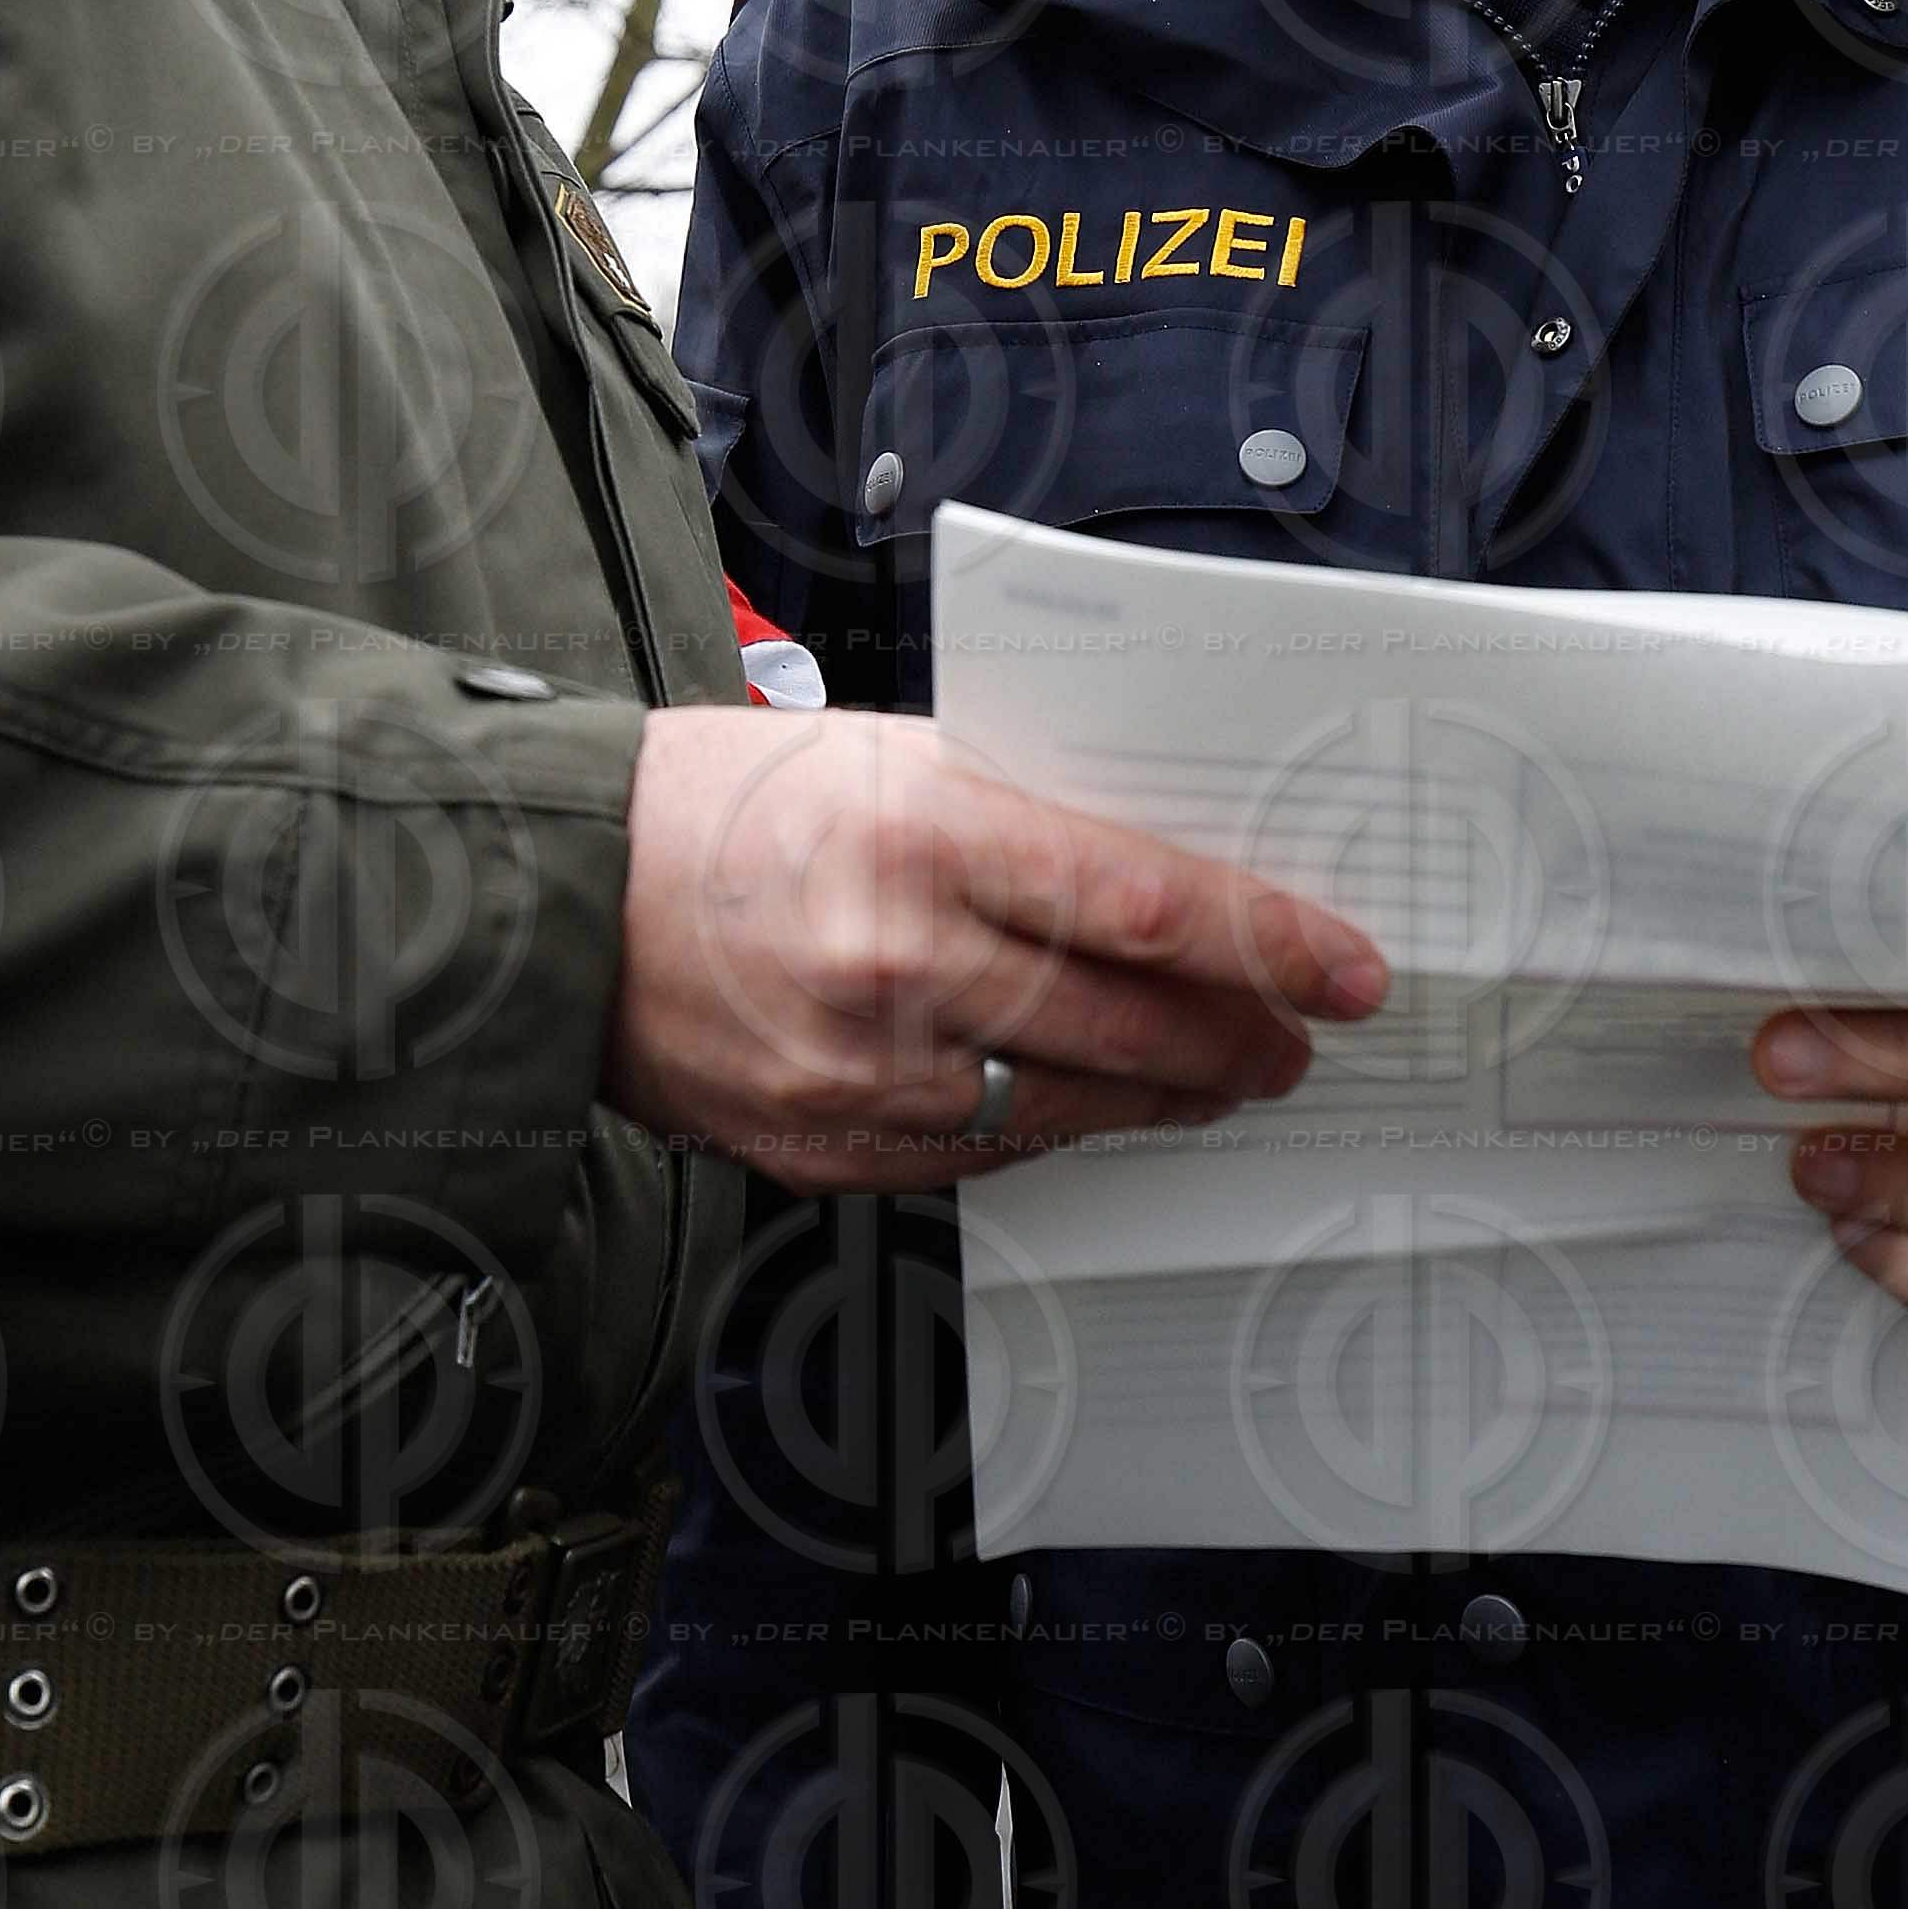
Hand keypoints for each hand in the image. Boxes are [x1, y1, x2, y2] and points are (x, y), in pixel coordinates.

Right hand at [604, 703, 1384, 1190]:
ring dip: (1164, 1093)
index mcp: (922, 833)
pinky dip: (1053, 1125)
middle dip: (1239, 1039)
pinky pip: (981, 1151)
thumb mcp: (887, 757)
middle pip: (1127, 1022)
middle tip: (1298, 1037)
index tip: (1347, 968)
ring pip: (1068, 1102)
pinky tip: (1090, 1099)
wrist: (560, 900)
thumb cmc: (727, 804)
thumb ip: (1024, 816)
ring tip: (1217, 1073)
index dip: (1267, 945)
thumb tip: (1170, 876)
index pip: (1146, 904)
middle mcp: (895, 962)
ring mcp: (858, 1072)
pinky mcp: (823, 1147)